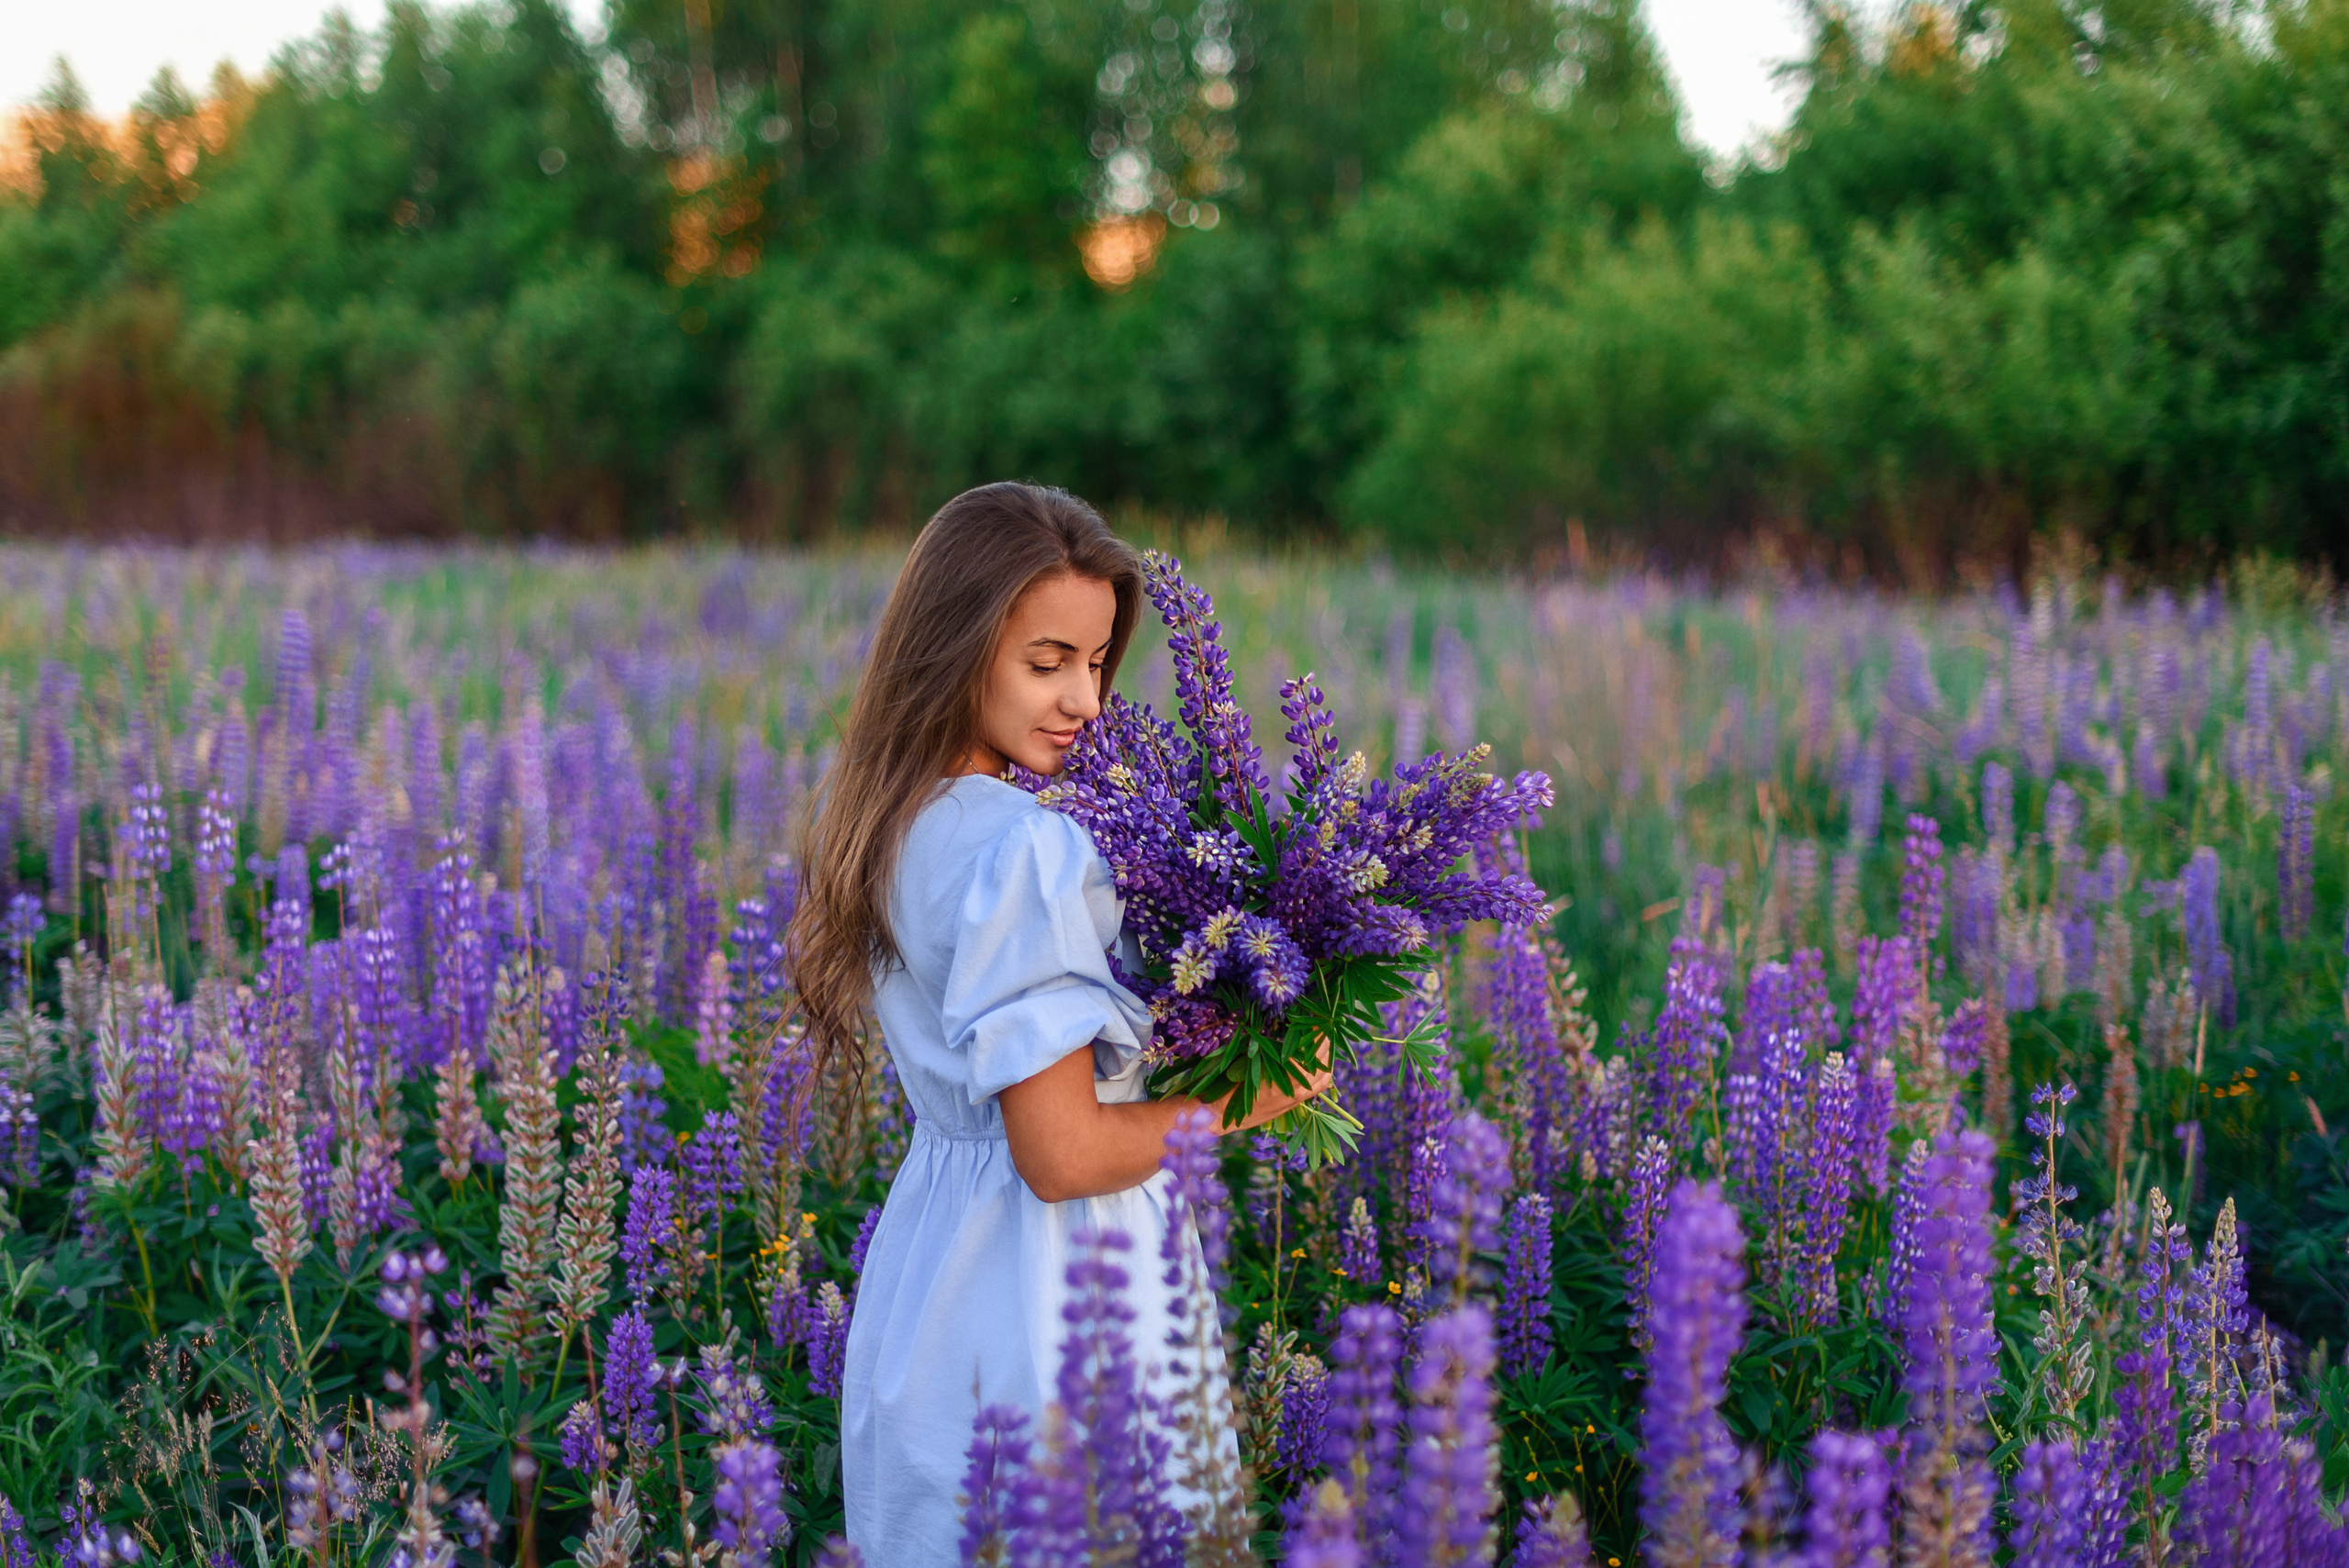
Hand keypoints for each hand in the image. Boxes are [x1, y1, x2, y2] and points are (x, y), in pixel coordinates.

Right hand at [1211, 1033, 1335, 1132]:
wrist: (1224, 1112)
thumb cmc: (1233, 1081)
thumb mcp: (1252, 1058)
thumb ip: (1273, 1045)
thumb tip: (1288, 1026)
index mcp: (1287, 1075)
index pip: (1312, 1051)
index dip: (1317, 1034)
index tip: (1316, 1021)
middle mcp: (1298, 1088)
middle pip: (1322, 1063)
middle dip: (1324, 1044)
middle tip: (1320, 1029)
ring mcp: (1298, 1097)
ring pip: (1324, 1077)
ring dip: (1325, 1059)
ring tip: (1319, 1044)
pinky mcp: (1295, 1103)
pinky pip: (1318, 1086)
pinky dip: (1321, 1072)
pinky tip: (1315, 1063)